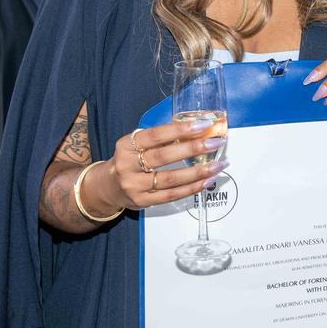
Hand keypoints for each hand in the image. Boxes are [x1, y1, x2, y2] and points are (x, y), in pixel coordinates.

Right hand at [91, 120, 228, 211]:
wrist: (108, 187)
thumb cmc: (130, 160)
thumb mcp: (136, 144)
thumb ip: (160, 138)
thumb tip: (195, 129)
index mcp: (127, 146)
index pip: (155, 135)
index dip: (180, 129)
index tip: (202, 125)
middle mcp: (128, 166)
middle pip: (163, 157)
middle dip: (192, 149)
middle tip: (215, 143)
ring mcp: (135, 186)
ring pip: (171, 179)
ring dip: (198, 172)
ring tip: (218, 164)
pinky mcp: (143, 202)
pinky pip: (172, 195)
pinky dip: (192, 188)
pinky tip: (207, 181)